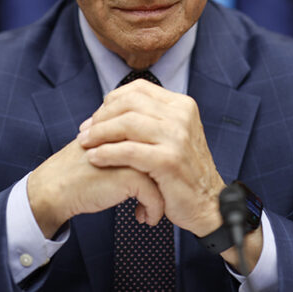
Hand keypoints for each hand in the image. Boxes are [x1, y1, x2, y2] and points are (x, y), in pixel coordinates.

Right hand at [27, 139, 164, 238]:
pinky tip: (143, 218)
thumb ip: (125, 146)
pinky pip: (156, 195)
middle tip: (162, 197)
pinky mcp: (130, 176)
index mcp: (124, 127)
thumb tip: (151, 154)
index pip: (159, 143)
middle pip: (165, 157)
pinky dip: (154, 210)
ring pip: (164, 176)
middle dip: (166, 182)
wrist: (54, 188)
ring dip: (162, 198)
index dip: (160, 167)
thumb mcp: (104, 149)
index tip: (158, 184)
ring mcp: (132, 154)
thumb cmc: (77, 171)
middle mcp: (132, 137)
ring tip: (152, 210)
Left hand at [77, 80, 226, 237]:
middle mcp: (181, 116)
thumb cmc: (183, 172)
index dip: (111, 101)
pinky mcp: (169, 161)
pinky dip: (106, 153)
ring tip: (85, 144)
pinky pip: (128, 151)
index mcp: (182, 105)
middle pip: (129, 103)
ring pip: (126, 123)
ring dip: (99, 133)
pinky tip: (95, 158)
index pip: (138, 89)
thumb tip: (111, 107)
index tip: (96, 118)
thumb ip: (151, 119)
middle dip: (101, 117)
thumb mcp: (173, 136)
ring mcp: (177, 138)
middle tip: (85, 132)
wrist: (208, 204)